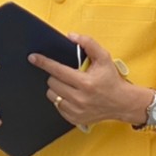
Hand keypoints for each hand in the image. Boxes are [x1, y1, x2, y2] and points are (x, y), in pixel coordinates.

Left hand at [32, 33, 146, 128]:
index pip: (58, 71)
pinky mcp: (74, 119)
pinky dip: (61, 99)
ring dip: (57, 88)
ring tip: (70, 85)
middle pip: (52, 83)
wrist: (122, 102)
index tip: (33, 58)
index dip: (44, 62)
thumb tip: (71, 36)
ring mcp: (76, 110)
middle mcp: (79, 98)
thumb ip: (88, 44)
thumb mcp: (104, 57)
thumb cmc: (111, 79)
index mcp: (85, 82)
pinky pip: (57, 106)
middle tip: (67, 75)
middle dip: (56, 76)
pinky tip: (73, 96)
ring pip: (52, 95)